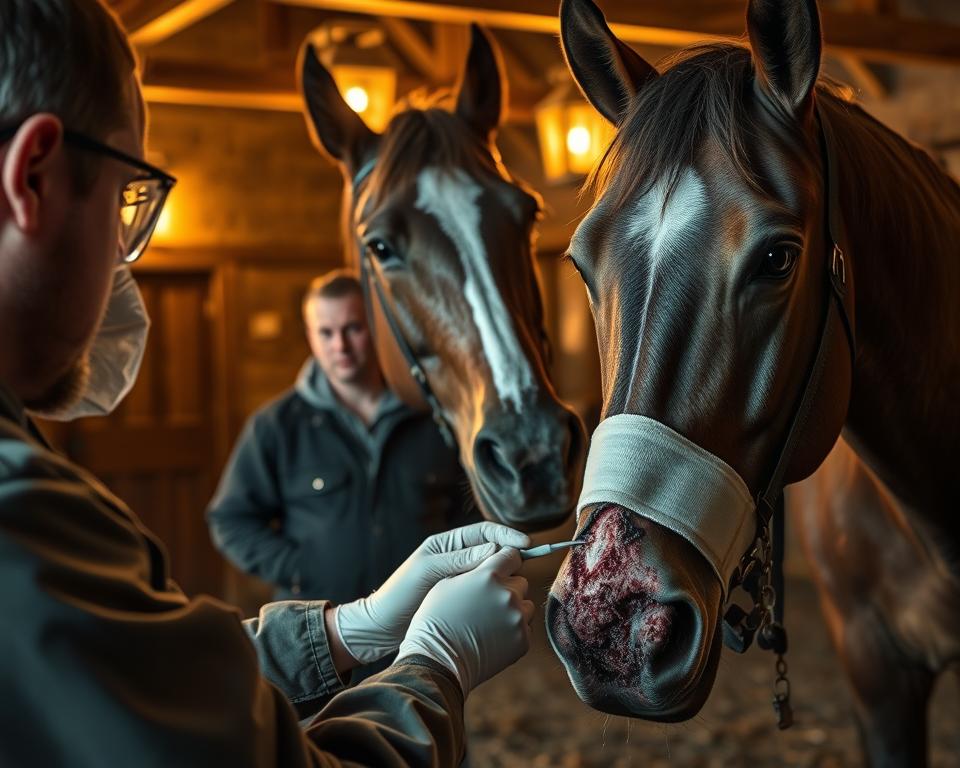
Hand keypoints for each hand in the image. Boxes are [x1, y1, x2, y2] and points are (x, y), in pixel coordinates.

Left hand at [334, 522, 529, 663]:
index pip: (485, 533)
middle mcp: (457, 559)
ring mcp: (462, 581)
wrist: (381, 628)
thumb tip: (495, 549)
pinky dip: (498, 596)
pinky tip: (507, 606)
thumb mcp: (428, 572)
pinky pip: (487, 594)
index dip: (507, 537)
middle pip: (494, 552)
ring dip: (507, 579)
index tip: (526, 546)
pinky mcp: (464, 602)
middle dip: (512, 557)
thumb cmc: (399, 594)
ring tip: (517, 589)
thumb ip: (459, 559)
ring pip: (494, 575)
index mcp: (448, 544)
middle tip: (524, 570)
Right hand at [395, 546, 533, 695]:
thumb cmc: (436, 620)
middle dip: (508, 589)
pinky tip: (494, 636)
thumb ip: (474, 568)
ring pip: (526, 605)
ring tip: (490, 622)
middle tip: (488, 603)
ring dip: (514, 610)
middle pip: (521, 582)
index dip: (507, 561)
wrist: (437, 661)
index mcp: (488, 575)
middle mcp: (507, 594)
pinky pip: (526, 627)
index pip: (512, 555)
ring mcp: (517, 618)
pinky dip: (514, 631)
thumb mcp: (447, 583)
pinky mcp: (522, 640)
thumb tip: (490, 561)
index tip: (502, 568)